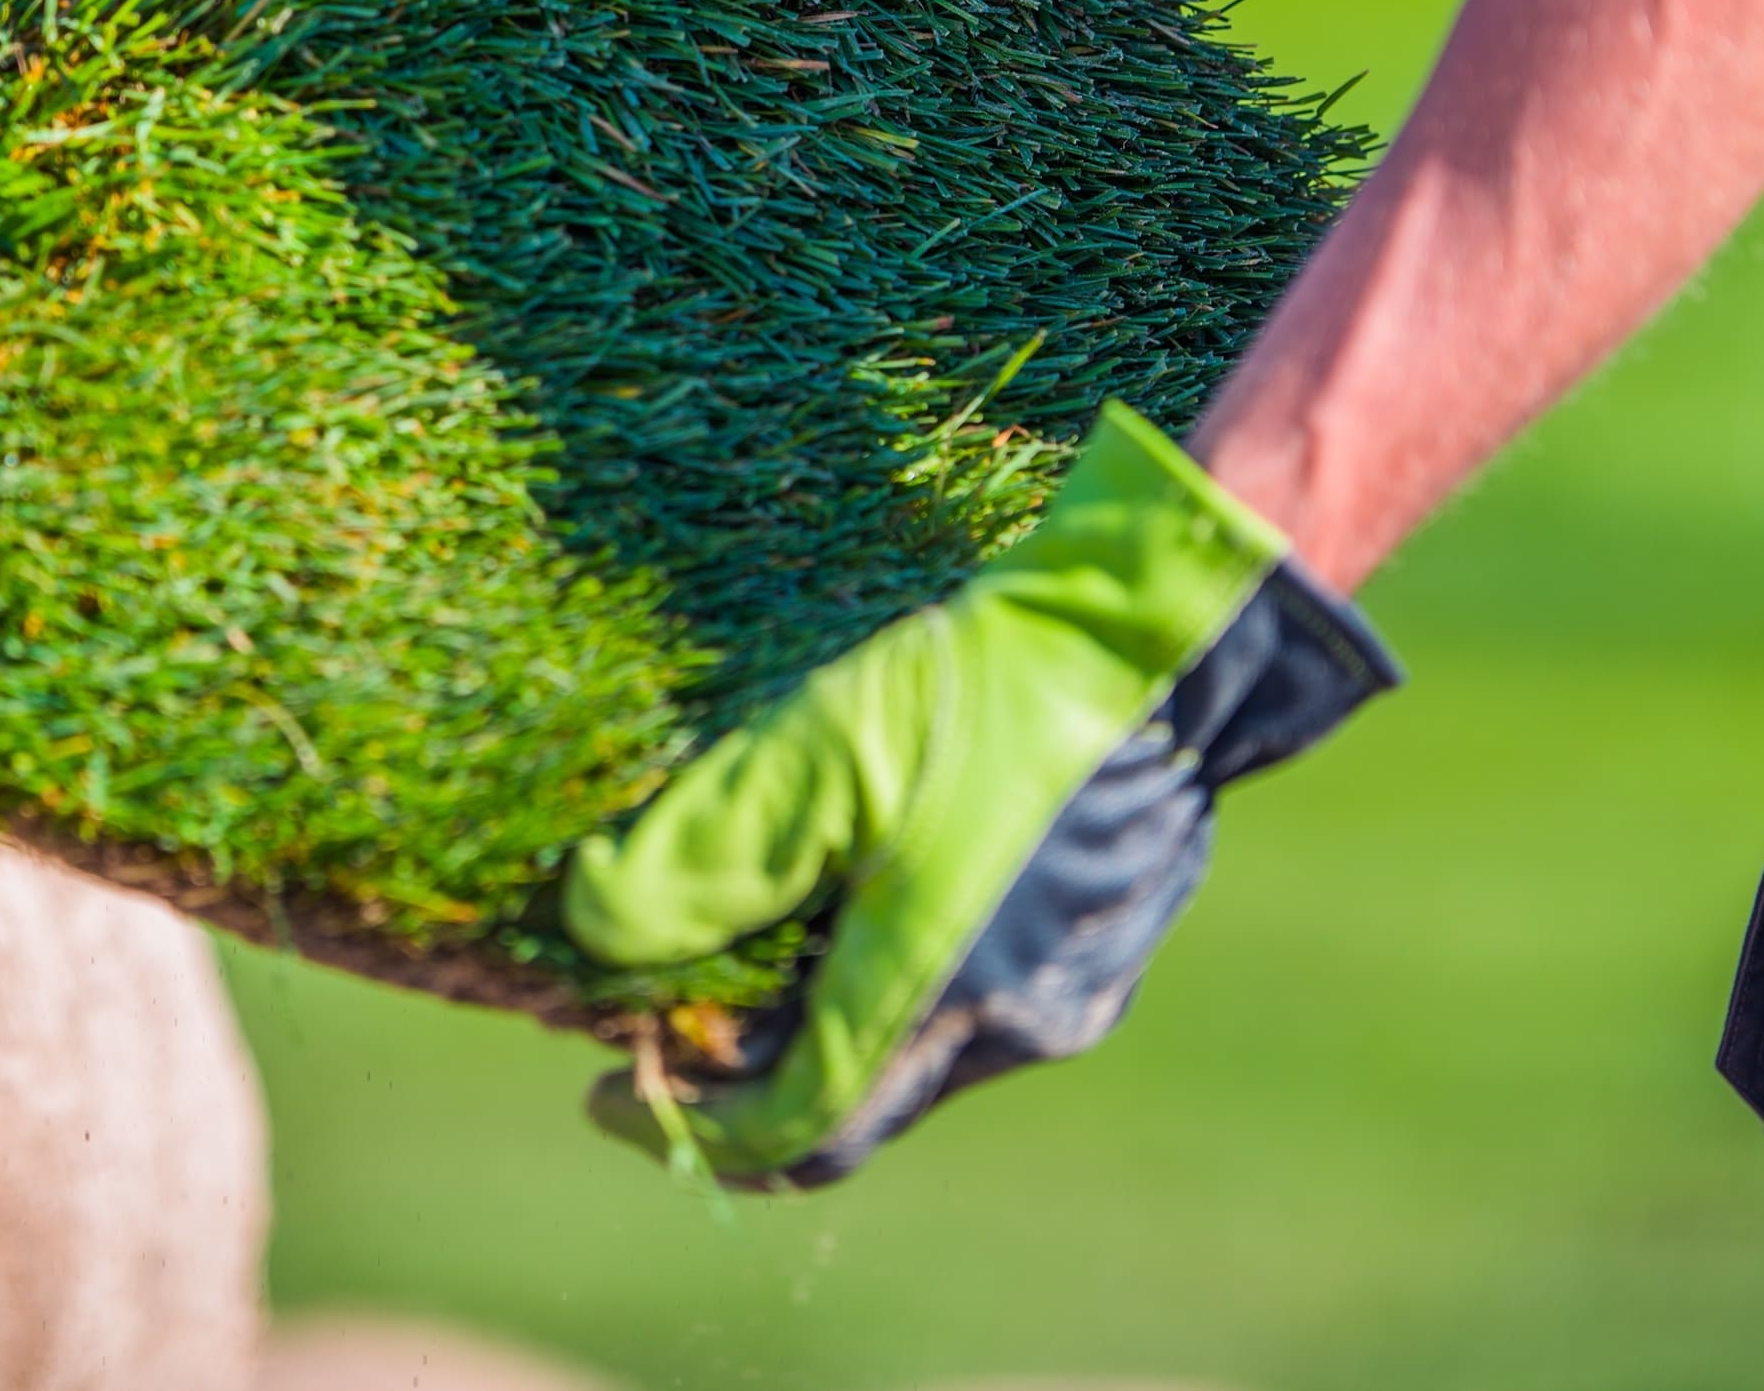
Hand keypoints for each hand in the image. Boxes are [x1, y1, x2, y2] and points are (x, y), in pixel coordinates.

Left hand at [562, 403, 1394, 1187]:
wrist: (1174, 632)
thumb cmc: (992, 683)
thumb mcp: (819, 747)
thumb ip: (699, 852)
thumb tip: (589, 928)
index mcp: (939, 996)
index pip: (795, 1129)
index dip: (688, 1129)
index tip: (602, 1093)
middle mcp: (1018, 1025)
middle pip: (855, 1098)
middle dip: (745, 1075)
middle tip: (664, 1019)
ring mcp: (1078, 989)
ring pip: (919, 1049)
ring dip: (824, 1021)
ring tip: (753, 943)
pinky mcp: (1109, 944)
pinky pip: (978, 1000)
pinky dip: (896, 980)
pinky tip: (860, 896)